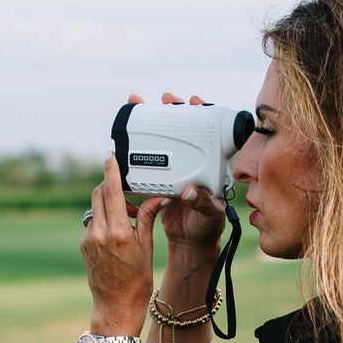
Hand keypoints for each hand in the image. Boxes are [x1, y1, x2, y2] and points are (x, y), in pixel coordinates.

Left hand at [81, 151, 156, 332]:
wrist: (116, 307)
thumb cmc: (136, 282)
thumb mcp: (146, 247)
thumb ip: (145, 218)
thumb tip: (156, 198)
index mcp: (118, 233)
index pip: (111, 192)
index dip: (111, 171)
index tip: (110, 156)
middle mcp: (99, 234)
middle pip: (99, 194)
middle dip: (111, 187)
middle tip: (128, 195)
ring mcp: (88, 240)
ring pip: (95, 209)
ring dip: (109, 206)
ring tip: (127, 220)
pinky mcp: (84, 246)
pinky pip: (93, 223)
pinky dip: (104, 220)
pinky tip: (117, 234)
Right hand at [126, 93, 227, 253]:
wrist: (189, 243)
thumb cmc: (207, 228)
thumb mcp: (210, 215)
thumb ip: (202, 203)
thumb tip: (189, 191)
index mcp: (210, 168)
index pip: (209, 133)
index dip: (203, 114)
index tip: (193, 102)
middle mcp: (194, 164)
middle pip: (185, 130)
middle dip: (174, 110)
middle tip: (166, 99)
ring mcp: (176, 169)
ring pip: (167, 140)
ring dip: (155, 122)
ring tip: (142, 105)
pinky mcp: (160, 178)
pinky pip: (151, 158)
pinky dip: (141, 146)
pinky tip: (131, 135)